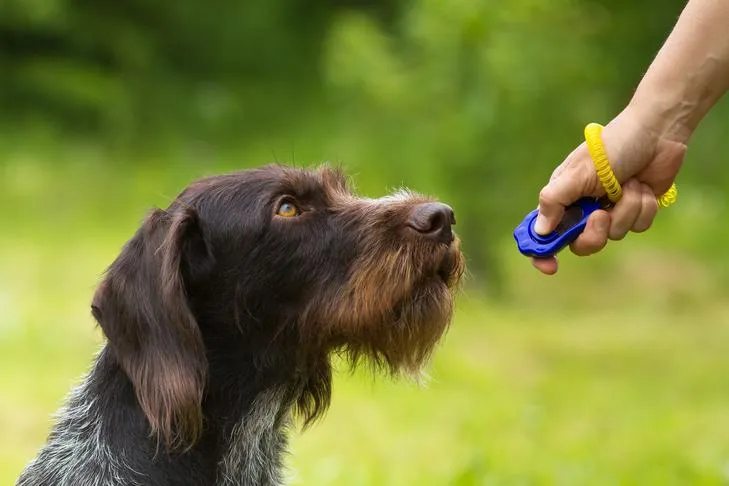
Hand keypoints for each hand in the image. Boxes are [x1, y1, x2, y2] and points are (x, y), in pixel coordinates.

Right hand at [531, 106, 686, 274]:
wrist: (656, 133)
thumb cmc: (612, 147)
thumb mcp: (577, 173)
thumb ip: (554, 201)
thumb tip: (540, 231)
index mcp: (562, 197)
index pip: (543, 232)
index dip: (542, 251)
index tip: (550, 267)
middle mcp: (583, 208)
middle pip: (581, 244)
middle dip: (595, 233)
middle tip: (602, 215)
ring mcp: (610, 211)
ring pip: (614, 235)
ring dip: (625, 210)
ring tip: (629, 184)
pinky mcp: (634, 211)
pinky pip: (637, 227)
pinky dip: (642, 207)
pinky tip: (643, 187)